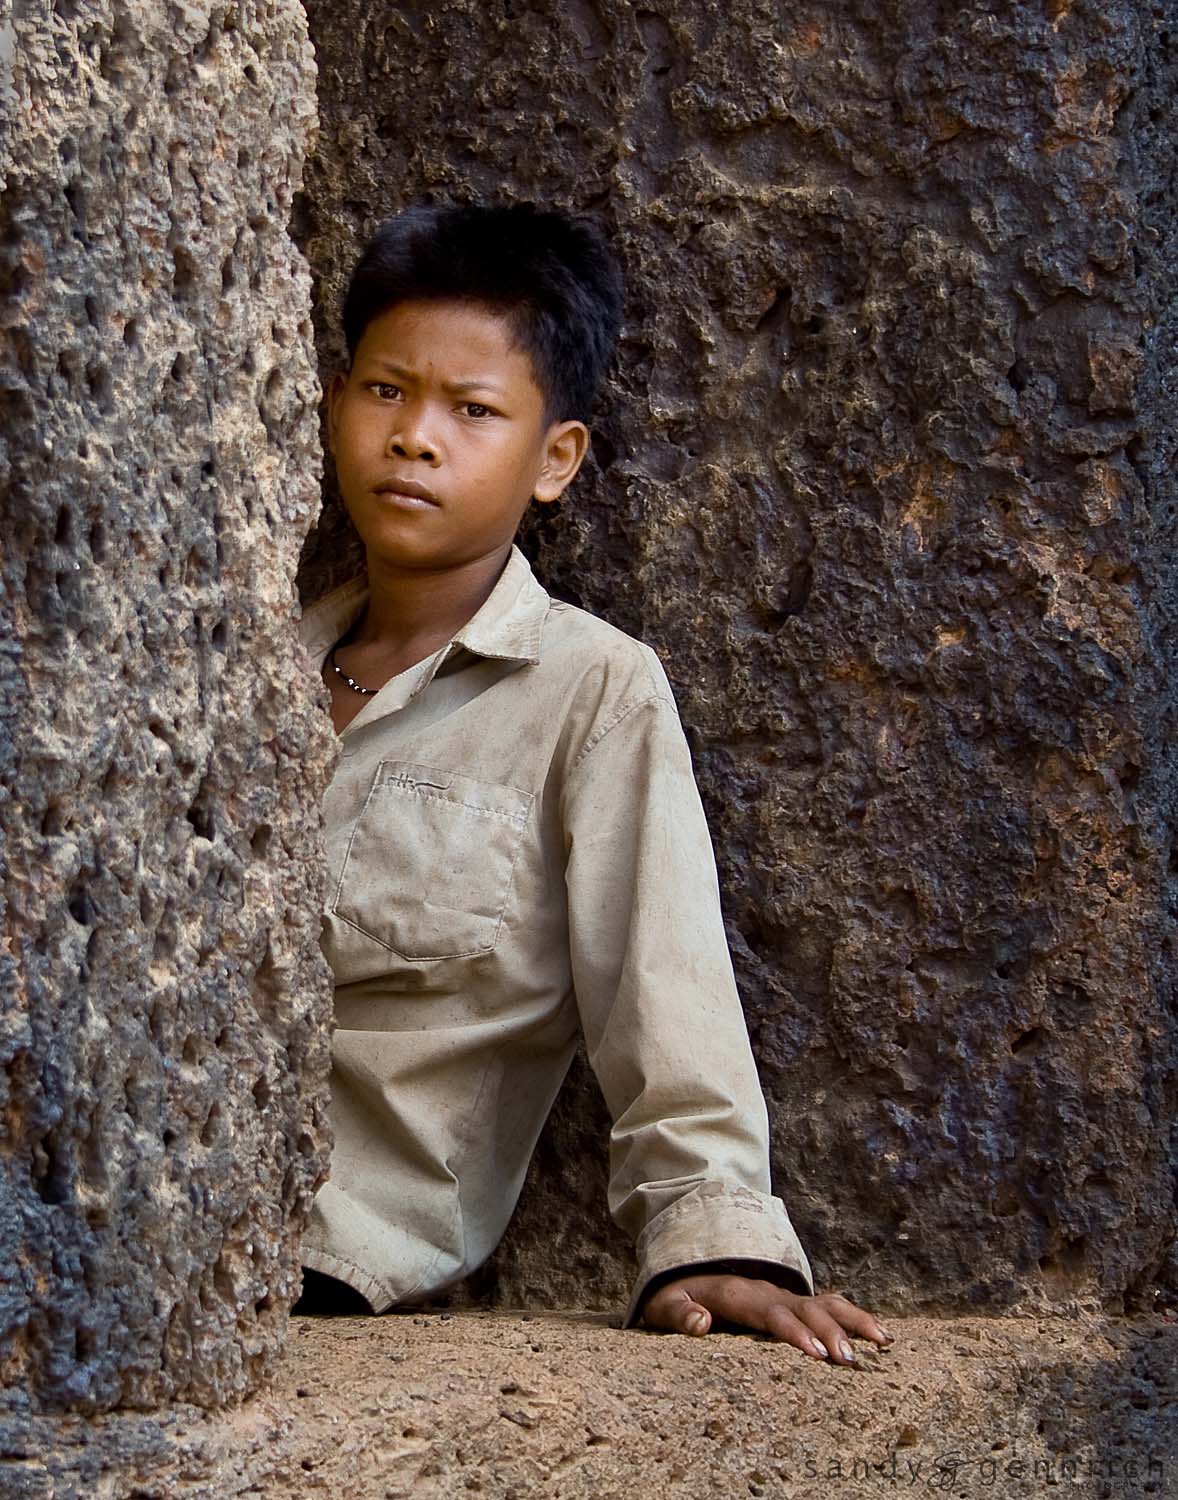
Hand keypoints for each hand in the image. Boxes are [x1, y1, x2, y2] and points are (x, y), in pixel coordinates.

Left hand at [640, 1271, 893, 1367]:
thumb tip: (701, 1324)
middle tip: (851, 1360)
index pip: (771, 1314)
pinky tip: (880, 1335)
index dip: (795, 1332)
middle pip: (805, 1309)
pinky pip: (827, 1306)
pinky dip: (855, 1316)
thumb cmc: (674, 1299)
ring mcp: (782, 1296)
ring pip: (824, 1303)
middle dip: (830, 1332)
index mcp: (737, 1294)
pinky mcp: (792, 1304)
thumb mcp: (663, 1307)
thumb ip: (678, 1315)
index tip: (817, 1354)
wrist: (684, 1275)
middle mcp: (766, 1292)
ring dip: (853, 1320)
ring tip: (883, 1341)